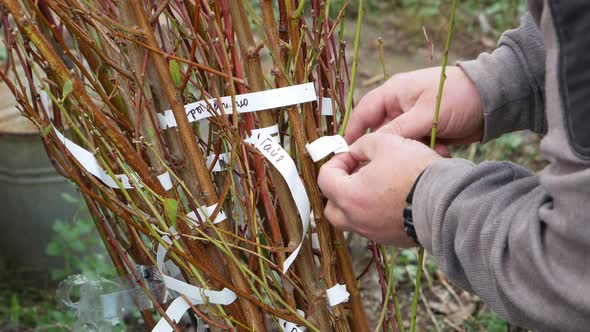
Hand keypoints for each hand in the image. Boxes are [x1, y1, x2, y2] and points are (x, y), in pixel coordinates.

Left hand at [318, 133, 440, 245]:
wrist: (448, 201)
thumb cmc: (414, 171)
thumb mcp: (385, 142)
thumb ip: (363, 145)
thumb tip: (356, 153)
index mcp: (349, 196)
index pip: (325, 179)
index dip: (336, 162)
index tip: (352, 155)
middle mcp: (357, 220)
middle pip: (332, 207)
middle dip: (339, 188)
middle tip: (355, 173)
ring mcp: (373, 233)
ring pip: (352, 219)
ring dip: (356, 202)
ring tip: (375, 185)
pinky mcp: (391, 239)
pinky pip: (373, 226)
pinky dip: (375, 212)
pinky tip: (392, 197)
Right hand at [345, 66, 483, 146]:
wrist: (494, 99)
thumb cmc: (458, 96)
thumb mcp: (426, 114)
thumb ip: (398, 130)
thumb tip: (371, 147)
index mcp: (393, 93)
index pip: (363, 113)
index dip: (352, 133)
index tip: (346, 155)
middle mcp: (400, 106)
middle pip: (381, 133)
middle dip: (391, 148)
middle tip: (393, 164)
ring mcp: (413, 119)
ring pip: (400, 143)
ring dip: (412, 151)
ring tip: (431, 153)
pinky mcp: (427, 130)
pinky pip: (416, 147)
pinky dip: (426, 152)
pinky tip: (442, 152)